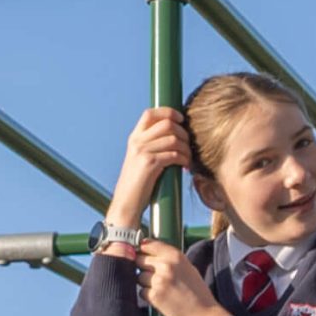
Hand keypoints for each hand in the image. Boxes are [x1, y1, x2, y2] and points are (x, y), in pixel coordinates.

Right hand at [107, 107, 194, 226]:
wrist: (127, 203)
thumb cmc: (139, 184)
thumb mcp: (141, 159)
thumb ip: (153, 145)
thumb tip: (176, 135)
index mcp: (134, 138)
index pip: (150, 113)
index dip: (168, 112)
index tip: (181, 119)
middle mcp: (137, 141)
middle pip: (166, 123)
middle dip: (183, 132)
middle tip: (189, 145)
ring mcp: (142, 152)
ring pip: (173, 138)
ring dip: (186, 148)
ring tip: (188, 159)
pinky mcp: (149, 164)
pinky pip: (173, 154)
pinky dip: (184, 159)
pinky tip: (185, 167)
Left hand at [135, 239, 229, 315]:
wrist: (203, 315)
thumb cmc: (198, 293)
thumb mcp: (188, 268)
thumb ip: (170, 260)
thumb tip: (150, 254)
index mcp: (176, 256)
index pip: (148, 244)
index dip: (142, 250)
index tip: (141, 254)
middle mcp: (166, 265)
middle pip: (139, 259)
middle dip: (142, 267)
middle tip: (152, 275)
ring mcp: (159, 281)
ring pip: (138, 276)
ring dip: (144, 282)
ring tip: (160, 289)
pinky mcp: (154, 296)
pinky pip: (141, 291)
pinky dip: (147, 295)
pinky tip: (160, 298)